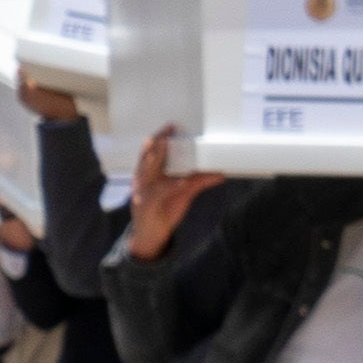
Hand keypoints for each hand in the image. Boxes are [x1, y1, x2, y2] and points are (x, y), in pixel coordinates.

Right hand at [119, 128, 214, 261]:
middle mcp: (142, 179)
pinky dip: (170, 186)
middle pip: (147, 156)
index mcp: (149, 173)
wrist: (150, 237)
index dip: (159, 138)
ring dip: (155, 156)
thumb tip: (220, 173)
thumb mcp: (183, 193)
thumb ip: (199, 181)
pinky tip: (181, 182)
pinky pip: (158, 193)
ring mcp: (141, 191)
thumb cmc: (163, 210)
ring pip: (147, 170)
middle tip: (168, 130)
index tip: (171, 126)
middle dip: (157, 142)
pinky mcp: (146, 205)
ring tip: (165, 144)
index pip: (152, 152)